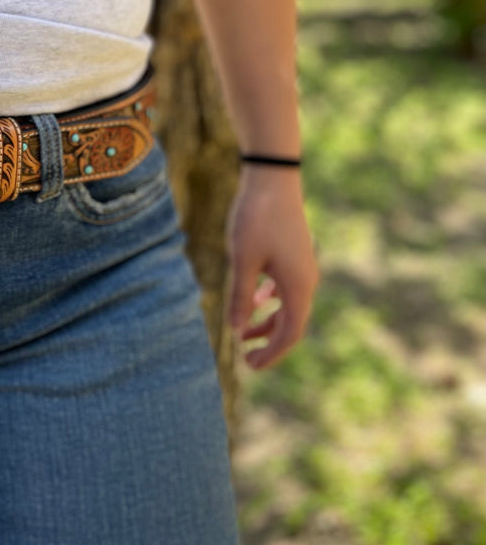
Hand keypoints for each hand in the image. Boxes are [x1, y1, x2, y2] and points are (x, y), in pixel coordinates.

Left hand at [224, 164, 318, 370]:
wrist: (272, 179)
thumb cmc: (256, 219)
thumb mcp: (243, 261)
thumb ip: (241, 297)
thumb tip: (237, 329)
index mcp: (298, 286)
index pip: (291, 332)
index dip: (273, 353)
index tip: (251, 366)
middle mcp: (306, 280)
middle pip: (292, 323)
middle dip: (270, 343)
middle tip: (246, 358)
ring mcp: (302, 267)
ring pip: (289, 306)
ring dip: (269, 321)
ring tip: (244, 332)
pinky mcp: (294, 255)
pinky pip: (287, 288)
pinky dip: (272, 299)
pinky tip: (255, 299)